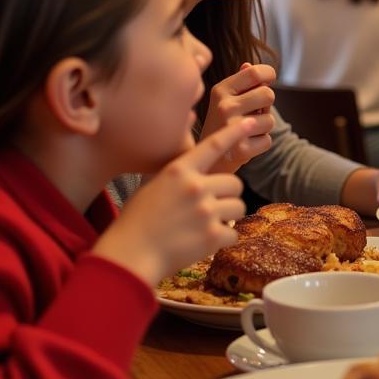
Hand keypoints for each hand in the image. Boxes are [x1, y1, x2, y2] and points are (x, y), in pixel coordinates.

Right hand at [94, 118, 256, 286]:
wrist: (129, 256)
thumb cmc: (136, 222)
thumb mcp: (153, 186)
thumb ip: (179, 175)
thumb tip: (198, 165)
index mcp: (179, 171)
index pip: (214, 145)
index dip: (234, 132)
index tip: (250, 122)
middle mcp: (196, 187)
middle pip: (235, 184)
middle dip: (227, 196)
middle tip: (209, 208)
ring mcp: (206, 211)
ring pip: (238, 207)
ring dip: (227, 217)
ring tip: (204, 225)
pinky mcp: (212, 236)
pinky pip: (233, 233)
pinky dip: (222, 239)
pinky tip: (203, 242)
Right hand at [201, 62, 275, 172]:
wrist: (205, 161)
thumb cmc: (221, 126)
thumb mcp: (224, 101)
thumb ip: (240, 83)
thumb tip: (249, 65)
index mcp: (220, 91)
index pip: (255, 72)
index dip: (268, 74)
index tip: (268, 79)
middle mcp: (224, 106)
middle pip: (268, 94)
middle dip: (266, 105)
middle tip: (253, 112)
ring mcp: (231, 128)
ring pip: (270, 120)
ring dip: (263, 127)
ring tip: (246, 131)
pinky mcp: (240, 149)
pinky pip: (268, 140)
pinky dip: (261, 144)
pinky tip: (245, 145)